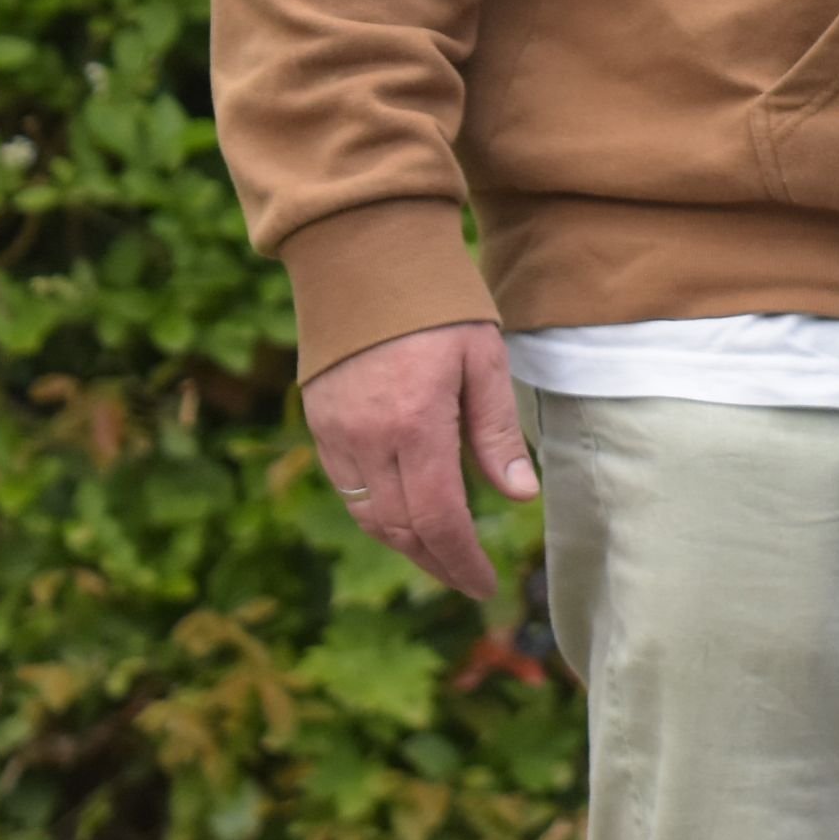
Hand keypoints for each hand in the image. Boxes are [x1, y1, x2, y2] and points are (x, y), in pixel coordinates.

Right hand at [301, 320, 538, 598]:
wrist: (364, 255)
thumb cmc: (440, 303)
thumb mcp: (486, 360)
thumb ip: (497, 434)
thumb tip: (518, 499)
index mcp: (415, 424)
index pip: (439, 518)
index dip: (462, 560)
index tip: (485, 585)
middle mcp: (367, 438)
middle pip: (399, 528)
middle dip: (436, 562)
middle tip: (469, 580)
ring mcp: (336, 432)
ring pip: (368, 515)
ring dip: (405, 544)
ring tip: (443, 556)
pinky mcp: (319, 422)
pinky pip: (347, 487)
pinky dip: (378, 513)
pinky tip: (408, 515)